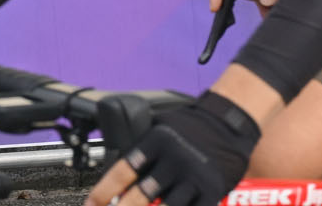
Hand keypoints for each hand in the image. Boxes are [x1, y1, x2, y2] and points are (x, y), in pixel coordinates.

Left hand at [86, 90, 259, 205]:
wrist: (229, 123)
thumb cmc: (191, 126)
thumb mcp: (160, 126)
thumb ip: (141, 148)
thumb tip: (118, 174)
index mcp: (155, 141)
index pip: (122, 171)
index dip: (103, 192)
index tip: (91, 204)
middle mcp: (173, 159)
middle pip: (141, 194)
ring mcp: (193, 176)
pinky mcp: (212, 190)